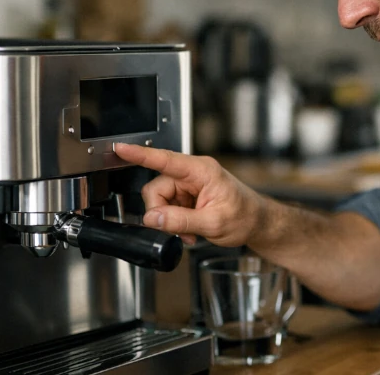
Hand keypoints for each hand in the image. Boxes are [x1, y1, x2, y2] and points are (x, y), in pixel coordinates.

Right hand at [113, 143, 265, 246]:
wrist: (258, 223)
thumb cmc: (245, 217)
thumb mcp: (213, 223)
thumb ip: (180, 220)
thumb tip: (152, 218)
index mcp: (201, 171)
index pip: (164, 160)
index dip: (140, 154)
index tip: (121, 148)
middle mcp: (193, 174)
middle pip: (157, 188)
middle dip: (162, 213)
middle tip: (179, 229)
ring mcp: (190, 184)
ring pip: (160, 200)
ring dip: (170, 220)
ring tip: (190, 231)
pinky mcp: (188, 195)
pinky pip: (168, 207)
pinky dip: (175, 221)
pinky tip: (190, 229)